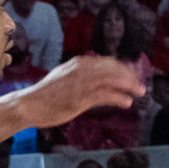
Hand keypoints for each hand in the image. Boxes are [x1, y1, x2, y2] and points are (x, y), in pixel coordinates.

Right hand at [16, 56, 144, 128]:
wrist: (28, 105)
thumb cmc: (45, 93)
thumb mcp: (64, 75)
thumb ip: (81, 73)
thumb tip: (98, 75)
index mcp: (80, 62)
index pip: (109, 62)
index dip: (124, 69)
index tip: (132, 76)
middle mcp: (83, 69)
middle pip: (115, 69)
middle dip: (131, 77)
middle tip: (140, 86)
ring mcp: (82, 83)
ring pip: (114, 80)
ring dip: (130, 86)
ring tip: (138, 93)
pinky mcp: (81, 98)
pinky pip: (106, 95)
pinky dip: (120, 98)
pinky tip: (127, 102)